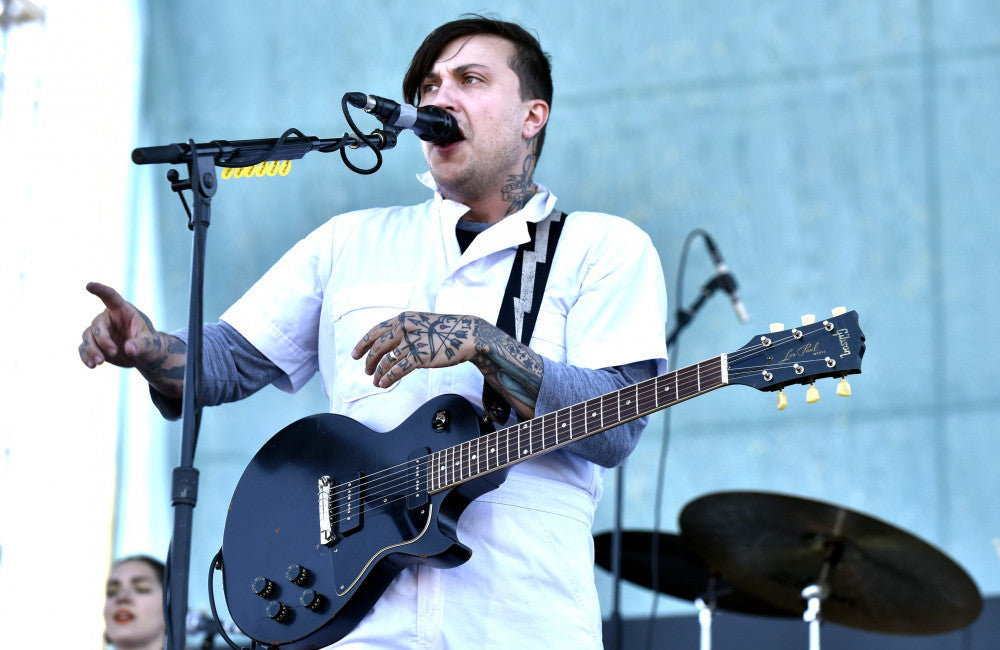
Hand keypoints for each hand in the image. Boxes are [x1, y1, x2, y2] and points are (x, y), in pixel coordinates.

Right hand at [79, 282, 185, 396]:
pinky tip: (92, 366)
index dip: (100, 290)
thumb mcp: (150, 344)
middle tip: (113, 352)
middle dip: (103, 340)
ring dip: (91, 350)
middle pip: (97, 325)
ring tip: (99, 363)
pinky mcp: (95, 345)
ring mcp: (100, 332)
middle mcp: (108, 319)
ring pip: (87, 337)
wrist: (144, 355)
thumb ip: (141, 345)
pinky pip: (84, 348)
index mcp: (123, 311)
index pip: (111, 297)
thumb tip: (129, 349)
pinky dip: (86, 356)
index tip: (89, 285)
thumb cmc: (150, 344)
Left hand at [352, 312, 477, 387]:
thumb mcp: (421, 322)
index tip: (355, 354)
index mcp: (404, 319)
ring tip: (375, 380)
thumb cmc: (446, 330)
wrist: (467, 335)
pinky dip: (387, 378)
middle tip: (366, 370)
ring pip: (386, 360)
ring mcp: (412, 343)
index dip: (362, 343)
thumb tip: (390, 344)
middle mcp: (405, 329)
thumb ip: (405, 329)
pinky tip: (383, 384)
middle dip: (369, 361)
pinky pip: (398, 370)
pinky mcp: (420, 357)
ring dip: (377, 373)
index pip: (376, 331)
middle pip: (378, 347)